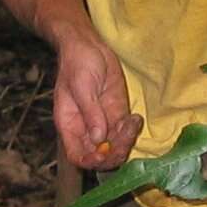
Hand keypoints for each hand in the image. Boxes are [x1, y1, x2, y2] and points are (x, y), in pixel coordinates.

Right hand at [53, 33, 142, 169]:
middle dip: (114, 153)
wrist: (89, 46)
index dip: (91, 160)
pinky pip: (125, 131)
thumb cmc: (78, 64)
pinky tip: (136, 118)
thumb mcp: (82, 87)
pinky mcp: (117, 114)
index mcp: (70, 126)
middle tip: (124, 137)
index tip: (104, 152)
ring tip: (131, 123)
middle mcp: (86, 129)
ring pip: (116, 145)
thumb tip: (98, 138)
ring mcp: (103, 122)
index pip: (78, 156)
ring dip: (126, 141)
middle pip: (100, 156)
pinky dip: (132, 129)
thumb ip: (90, 113)